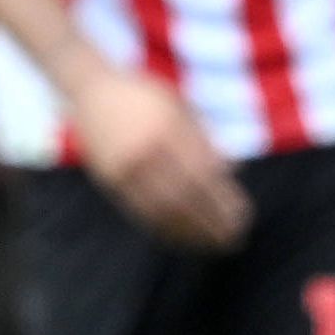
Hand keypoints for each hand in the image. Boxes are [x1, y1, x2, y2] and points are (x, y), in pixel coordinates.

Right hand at [73, 67, 250, 250]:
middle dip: (213, 221)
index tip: (243, 214)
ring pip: (163, 210)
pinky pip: (141, 211)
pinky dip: (165, 228)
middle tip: (235, 238)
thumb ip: (207, 137)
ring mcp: (125, 167)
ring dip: (191, 232)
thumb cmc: (146, 95)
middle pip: (186, 195)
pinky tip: (183, 237)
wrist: (92, 89)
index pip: (203, 172)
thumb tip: (236, 171)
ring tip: (213, 244)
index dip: (224, 199)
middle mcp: (146, 149)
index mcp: (169, 127)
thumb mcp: (181, 105)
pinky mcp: (110, 180)